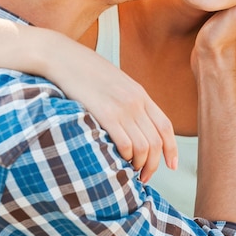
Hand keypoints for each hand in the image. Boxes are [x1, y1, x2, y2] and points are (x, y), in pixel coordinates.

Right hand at [46, 39, 177, 182]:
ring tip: (130, 171)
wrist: (63, 58)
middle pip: (156, 141)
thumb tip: (133, 123)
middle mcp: (136, 102)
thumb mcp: (115, 82)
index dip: (172, 149)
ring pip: (143, 147)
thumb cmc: (84, 72)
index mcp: (140, 94)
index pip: (165, 127)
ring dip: (139, 165)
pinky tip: (117, 160)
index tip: (172, 165)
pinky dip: (124, 158)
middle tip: (143, 177)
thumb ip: (127, 101)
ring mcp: (122, 108)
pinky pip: (125, 144)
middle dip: (154, 165)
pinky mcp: (105, 114)